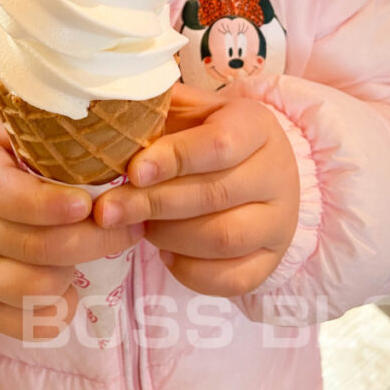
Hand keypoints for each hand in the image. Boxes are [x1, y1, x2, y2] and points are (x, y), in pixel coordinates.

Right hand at [0, 121, 143, 338]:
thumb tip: (102, 132)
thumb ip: (37, 138)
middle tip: (132, 221)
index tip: (88, 202)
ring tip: (101, 246)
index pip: (2, 194)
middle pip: (32, 245)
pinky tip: (73, 283)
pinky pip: (26, 325)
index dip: (47, 203)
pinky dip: (60, 308)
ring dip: (79, 269)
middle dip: (93, 238)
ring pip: (34, 288)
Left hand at [94, 84, 299, 297]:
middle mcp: (278, 172)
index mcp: (257, 125)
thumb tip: (108, 116)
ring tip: (139, 227)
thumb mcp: (188, 111)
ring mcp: (281, 220)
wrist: (254, 167)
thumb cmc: (206, 134)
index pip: (219, 144)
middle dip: (154, 204)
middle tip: (109, 210)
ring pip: (225, 238)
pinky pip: (235, 279)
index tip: (133, 171)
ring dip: (169, 237)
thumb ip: (156, 110)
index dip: (174, 159)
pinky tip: (166, 253)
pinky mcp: (273, 260)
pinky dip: (192, 272)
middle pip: (216, 194)